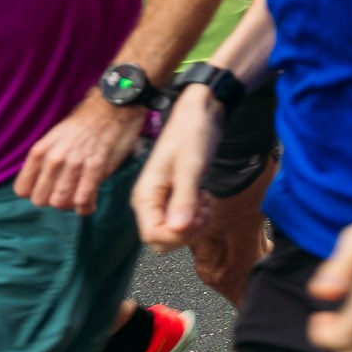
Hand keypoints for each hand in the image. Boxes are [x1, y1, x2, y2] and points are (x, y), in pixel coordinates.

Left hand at [15, 94, 145, 214]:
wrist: (112, 107)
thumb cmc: (85, 123)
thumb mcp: (55, 138)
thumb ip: (47, 161)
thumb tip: (44, 185)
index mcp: (40, 151)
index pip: (22, 189)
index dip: (35, 192)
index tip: (48, 189)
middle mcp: (53, 159)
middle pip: (40, 200)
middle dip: (53, 200)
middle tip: (66, 194)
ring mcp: (74, 163)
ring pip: (60, 202)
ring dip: (70, 204)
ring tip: (79, 198)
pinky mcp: (95, 167)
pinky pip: (83, 199)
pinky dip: (85, 207)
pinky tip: (89, 204)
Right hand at [132, 84, 224, 250]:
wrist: (201, 112)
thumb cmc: (192, 134)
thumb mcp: (190, 167)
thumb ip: (184, 199)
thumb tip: (179, 230)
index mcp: (145, 196)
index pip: (152, 236)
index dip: (176, 236)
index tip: (196, 218)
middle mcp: (150, 201)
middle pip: (163, 239)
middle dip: (187, 232)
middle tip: (203, 210)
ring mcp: (162, 199)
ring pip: (176, 231)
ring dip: (195, 224)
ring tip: (206, 201)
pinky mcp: (176, 195)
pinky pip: (184, 219)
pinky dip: (198, 215)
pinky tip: (206, 198)